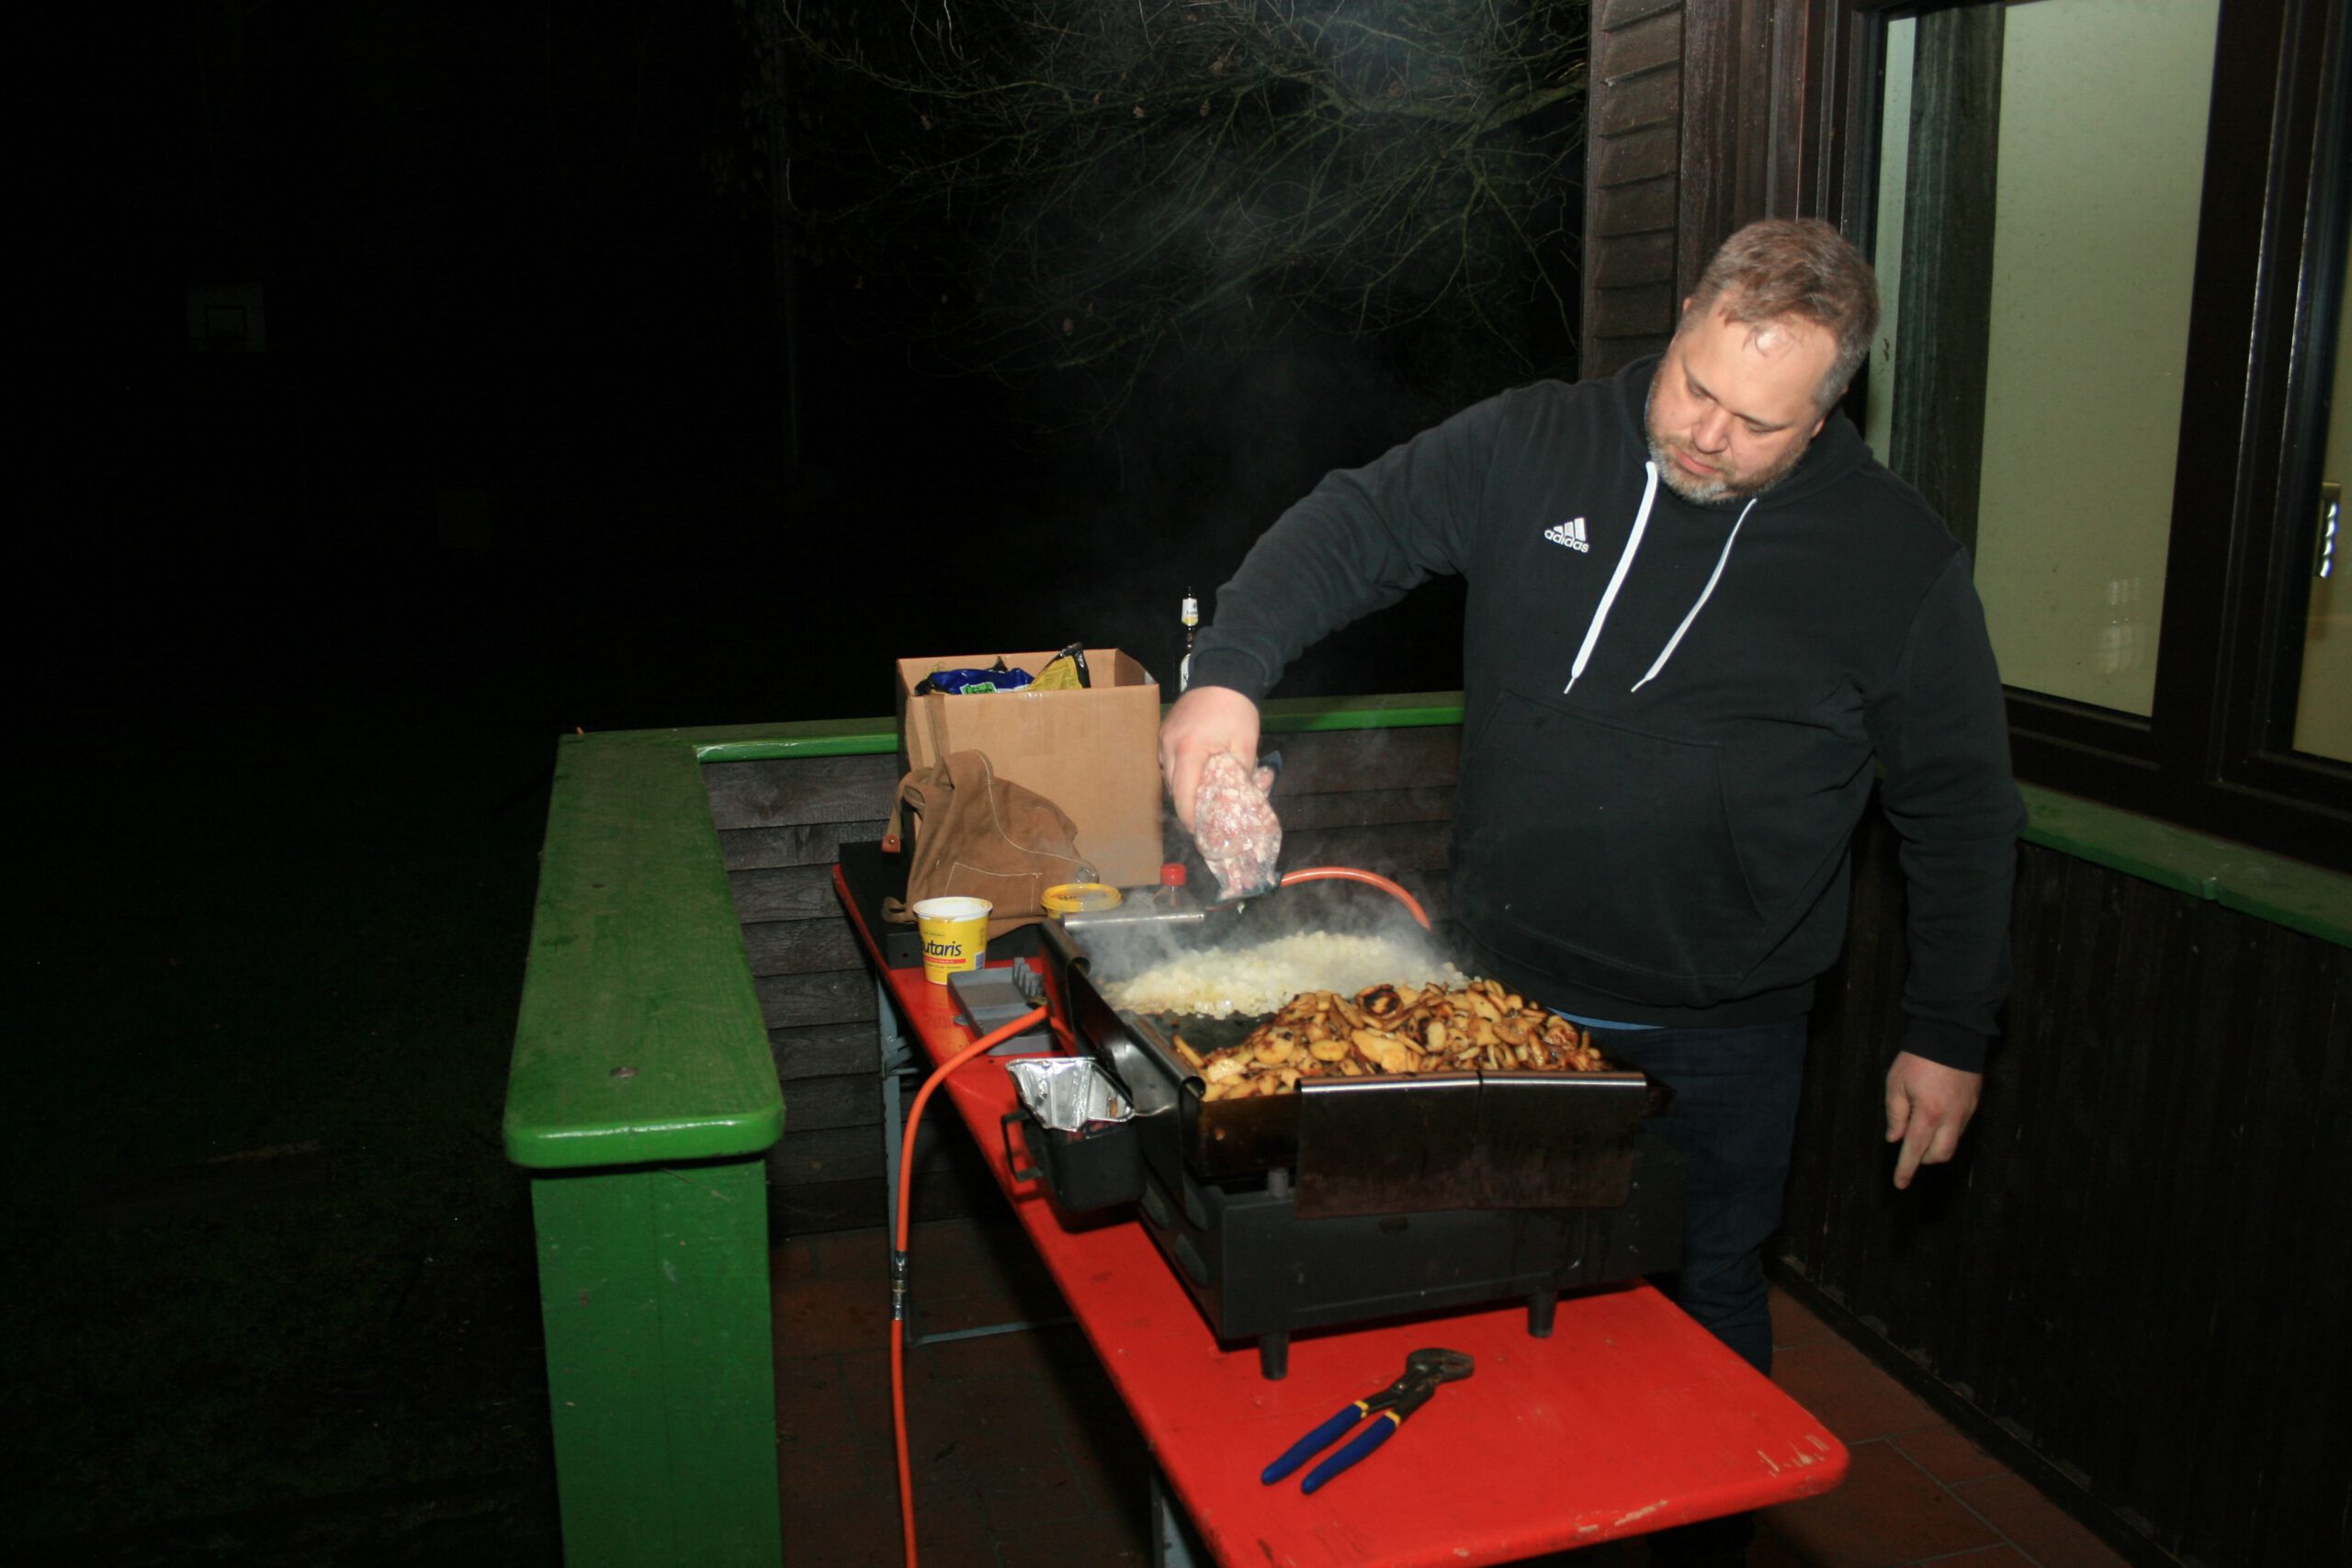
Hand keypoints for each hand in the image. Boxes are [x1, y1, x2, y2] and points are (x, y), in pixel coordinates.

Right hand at [1158, 684, 1261, 832]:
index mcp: (1189, 750)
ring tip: (1202, 799)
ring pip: (1168, 776)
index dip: (1190, 818)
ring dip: (1183, 789)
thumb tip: (1240, 801)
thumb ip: (1241, 775)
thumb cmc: (1236, 709)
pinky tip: (1197, 776)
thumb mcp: (1246, 744)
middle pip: (1172, 788)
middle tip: (1205, 820)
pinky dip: (1180, 773)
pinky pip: (1168, 762)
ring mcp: (1163, 738)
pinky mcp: (1164, 732)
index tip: (1201, 832)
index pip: (1182, 795)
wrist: (1224, 673)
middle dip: (1187, 807)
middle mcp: (1169, 746)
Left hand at [1884, 1052, 1980, 1188]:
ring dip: (1935, 1145)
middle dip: (1923, 1159)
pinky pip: (1960, 1128)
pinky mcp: (1973, 1104)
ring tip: (1920, 1127)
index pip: (1915, 1151)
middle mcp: (1952, 1119)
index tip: (1900, 1184)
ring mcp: (1966, 1112)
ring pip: (1952, 1143)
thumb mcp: (1896, 1083)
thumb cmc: (1919, 1058)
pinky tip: (1935, 1117)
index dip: (1906, 1170)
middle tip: (1909, 1148)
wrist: (1953, 1034)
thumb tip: (1895, 1138)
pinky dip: (1946, 1131)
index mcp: (1929, 1114)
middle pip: (1940, 1155)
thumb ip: (1895, 1114)